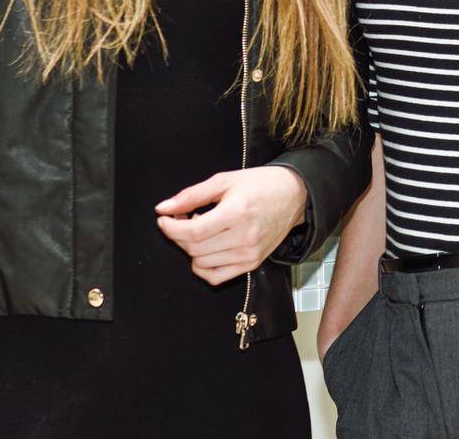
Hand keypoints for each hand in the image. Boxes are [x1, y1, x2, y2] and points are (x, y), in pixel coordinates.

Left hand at [155, 167, 307, 284]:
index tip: (164, 218)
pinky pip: (215, 277)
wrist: (295, 195)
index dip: (171, 227)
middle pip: (194, 248)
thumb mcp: (225, 180)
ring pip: (201, 263)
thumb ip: (192, 195)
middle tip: (183, 219)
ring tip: (201, 230)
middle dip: (179, 235)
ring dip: (191, 249)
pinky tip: (206, 250)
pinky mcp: (252, 263)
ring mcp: (249, 253)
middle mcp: (244, 237)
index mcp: (237, 213)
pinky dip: (202, 267)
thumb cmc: (261, 184)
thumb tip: (163, 208)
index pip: (193, 232)